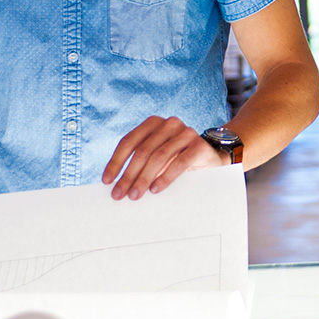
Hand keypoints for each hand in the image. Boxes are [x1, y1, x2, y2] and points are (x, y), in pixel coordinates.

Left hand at [102, 116, 225, 199]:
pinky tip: (156, 189)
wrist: (211, 159)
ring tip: (135, 195)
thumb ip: (140, 164)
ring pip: (159, 156)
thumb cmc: (177, 160)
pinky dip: (165, 177)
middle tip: (119, 194)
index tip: (107, 181)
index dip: (116, 161)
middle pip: (142, 151)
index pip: (129, 141)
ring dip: (144, 178)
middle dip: (129, 175)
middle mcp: (169, 124)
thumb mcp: (157, 158)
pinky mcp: (199, 145)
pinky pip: (179, 162)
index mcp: (153, 123)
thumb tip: (116, 184)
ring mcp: (186, 132)